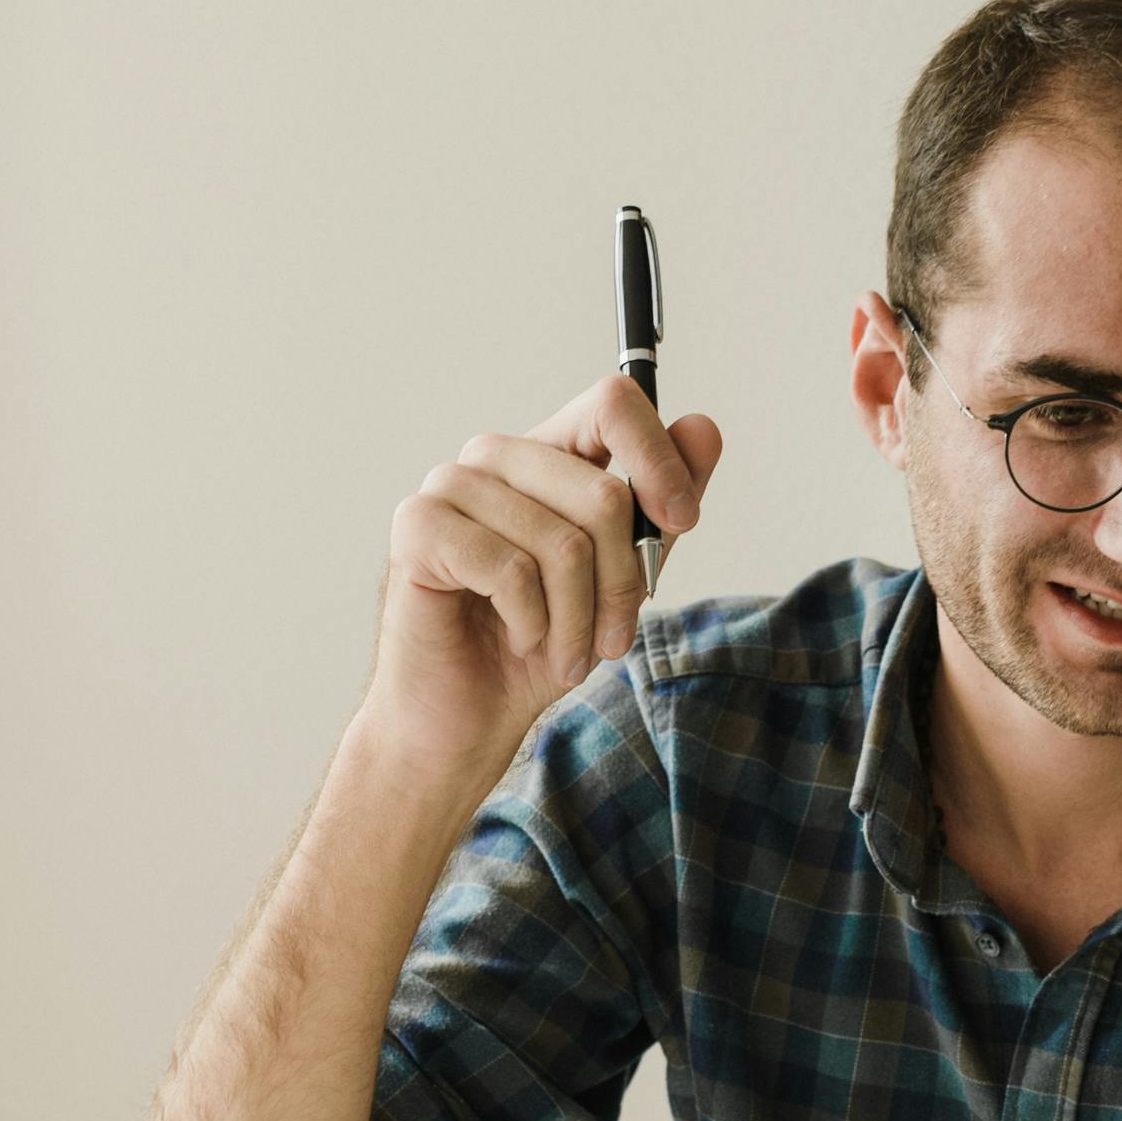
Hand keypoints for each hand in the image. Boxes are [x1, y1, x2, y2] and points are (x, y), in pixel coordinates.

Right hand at [365, 375, 722, 779]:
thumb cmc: (540, 646)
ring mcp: (451, 486)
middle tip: (612, 640)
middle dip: (624, 585)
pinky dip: (532, 624)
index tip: (681, 521)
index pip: (611, 403)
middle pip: (603, 493)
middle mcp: (496, 457)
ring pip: (563, 542)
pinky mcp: (417, 527)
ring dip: (578, 621)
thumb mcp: (622, 579)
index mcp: (546, 456)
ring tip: (565, 652)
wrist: (468, 717)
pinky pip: (511, 570)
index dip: (658, 459)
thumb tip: (704, 428)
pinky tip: (518, 640)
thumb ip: (659, 508)